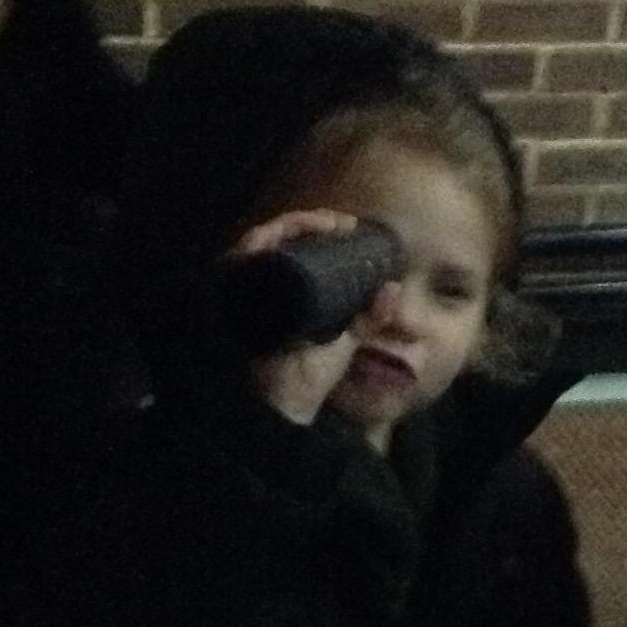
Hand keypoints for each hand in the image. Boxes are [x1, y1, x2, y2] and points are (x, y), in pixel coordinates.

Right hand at [231, 208, 363, 425]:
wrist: (287, 405)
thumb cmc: (309, 374)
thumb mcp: (346, 339)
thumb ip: (367, 317)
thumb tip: (393, 288)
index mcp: (289, 290)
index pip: (296, 245)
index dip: (318, 228)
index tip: (349, 226)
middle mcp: (264, 285)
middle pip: (276, 236)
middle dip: (306, 221)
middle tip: (337, 223)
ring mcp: (246, 289)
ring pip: (259, 241)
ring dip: (287, 225)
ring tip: (320, 223)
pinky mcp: (233, 297)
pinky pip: (237, 260)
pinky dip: (255, 243)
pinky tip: (276, 234)